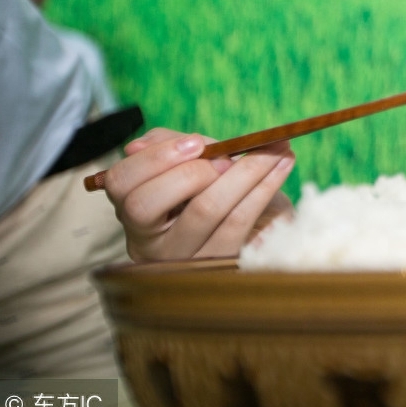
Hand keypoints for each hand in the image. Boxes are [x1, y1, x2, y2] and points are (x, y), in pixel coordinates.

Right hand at [104, 127, 295, 261]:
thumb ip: (168, 148)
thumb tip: (139, 145)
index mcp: (133, 212)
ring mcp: (184, 258)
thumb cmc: (216, 187)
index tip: (195, 142)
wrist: (264, 225)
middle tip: (228, 156)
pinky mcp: (220, 264)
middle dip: (190, 171)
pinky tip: (284, 164)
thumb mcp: (188, 165)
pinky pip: (240, 221)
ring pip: (204, 209)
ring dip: (245, 170)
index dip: (155, 159)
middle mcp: (149, 242)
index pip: (121, 183)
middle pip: (147, 204)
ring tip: (274, 149)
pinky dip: (265, 186)